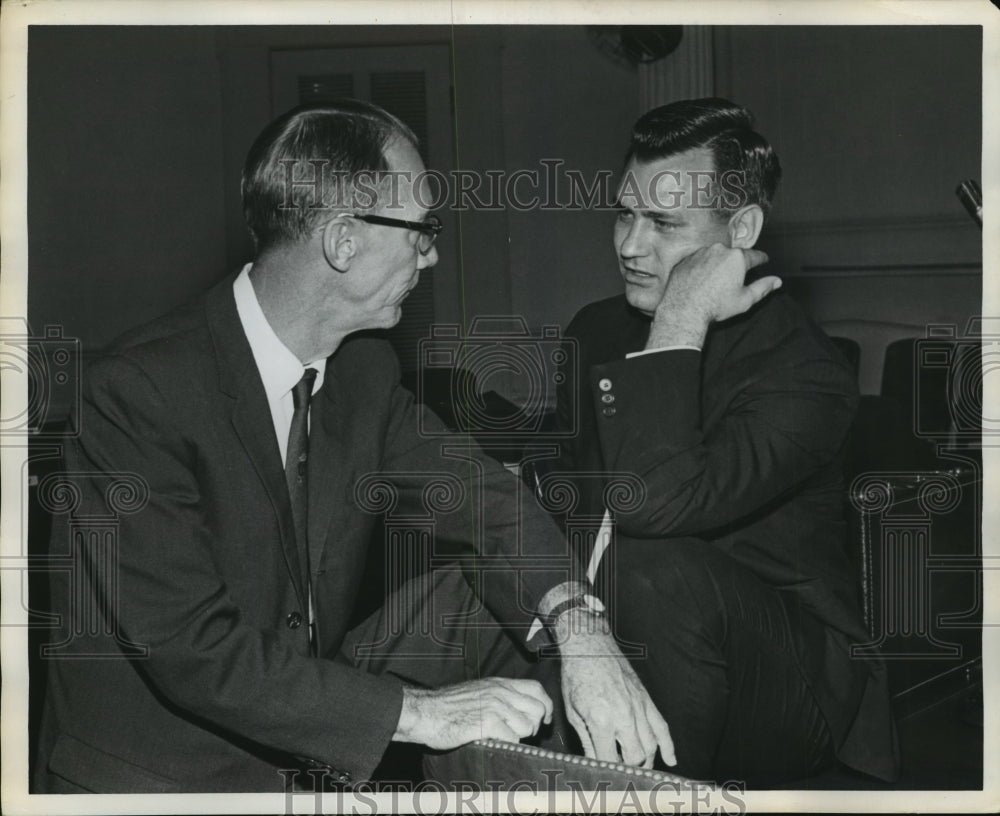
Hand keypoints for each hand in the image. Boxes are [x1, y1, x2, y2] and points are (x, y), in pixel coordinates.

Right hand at [392, 677, 552, 749]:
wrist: (426, 712)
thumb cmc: (447, 706)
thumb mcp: (478, 691)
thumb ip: (499, 695)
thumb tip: (518, 709)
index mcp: (499, 683)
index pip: (536, 688)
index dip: (545, 705)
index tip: (545, 719)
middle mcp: (501, 692)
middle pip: (537, 709)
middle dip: (534, 725)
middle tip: (520, 733)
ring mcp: (495, 707)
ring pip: (527, 726)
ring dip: (519, 737)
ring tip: (502, 737)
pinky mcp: (487, 724)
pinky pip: (513, 739)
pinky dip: (507, 745)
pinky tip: (493, 743)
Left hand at [554, 610, 675, 767]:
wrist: (589, 645)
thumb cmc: (576, 676)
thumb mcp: (573, 711)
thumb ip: (587, 741)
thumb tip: (595, 763)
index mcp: (601, 720)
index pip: (610, 760)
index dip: (607, 772)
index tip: (604, 777)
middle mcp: (624, 715)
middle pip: (636, 757)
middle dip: (628, 769)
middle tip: (619, 774)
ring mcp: (638, 707)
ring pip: (651, 745)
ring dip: (645, 761)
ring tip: (637, 769)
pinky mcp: (646, 699)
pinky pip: (662, 726)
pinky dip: (668, 746)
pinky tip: (670, 760)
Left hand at [646, 243, 779, 349]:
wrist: (684, 310)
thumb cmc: (715, 306)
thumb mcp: (745, 299)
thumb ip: (763, 287)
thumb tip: (776, 281)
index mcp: (736, 257)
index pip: (754, 255)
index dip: (760, 259)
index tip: (763, 260)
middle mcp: (718, 250)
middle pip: (732, 255)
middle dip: (735, 264)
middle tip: (734, 279)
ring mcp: (700, 253)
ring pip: (714, 256)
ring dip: (717, 265)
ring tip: (715, 283)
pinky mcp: (686, 260)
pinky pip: (698, 261)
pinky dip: (701, 268)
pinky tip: (701, 282)